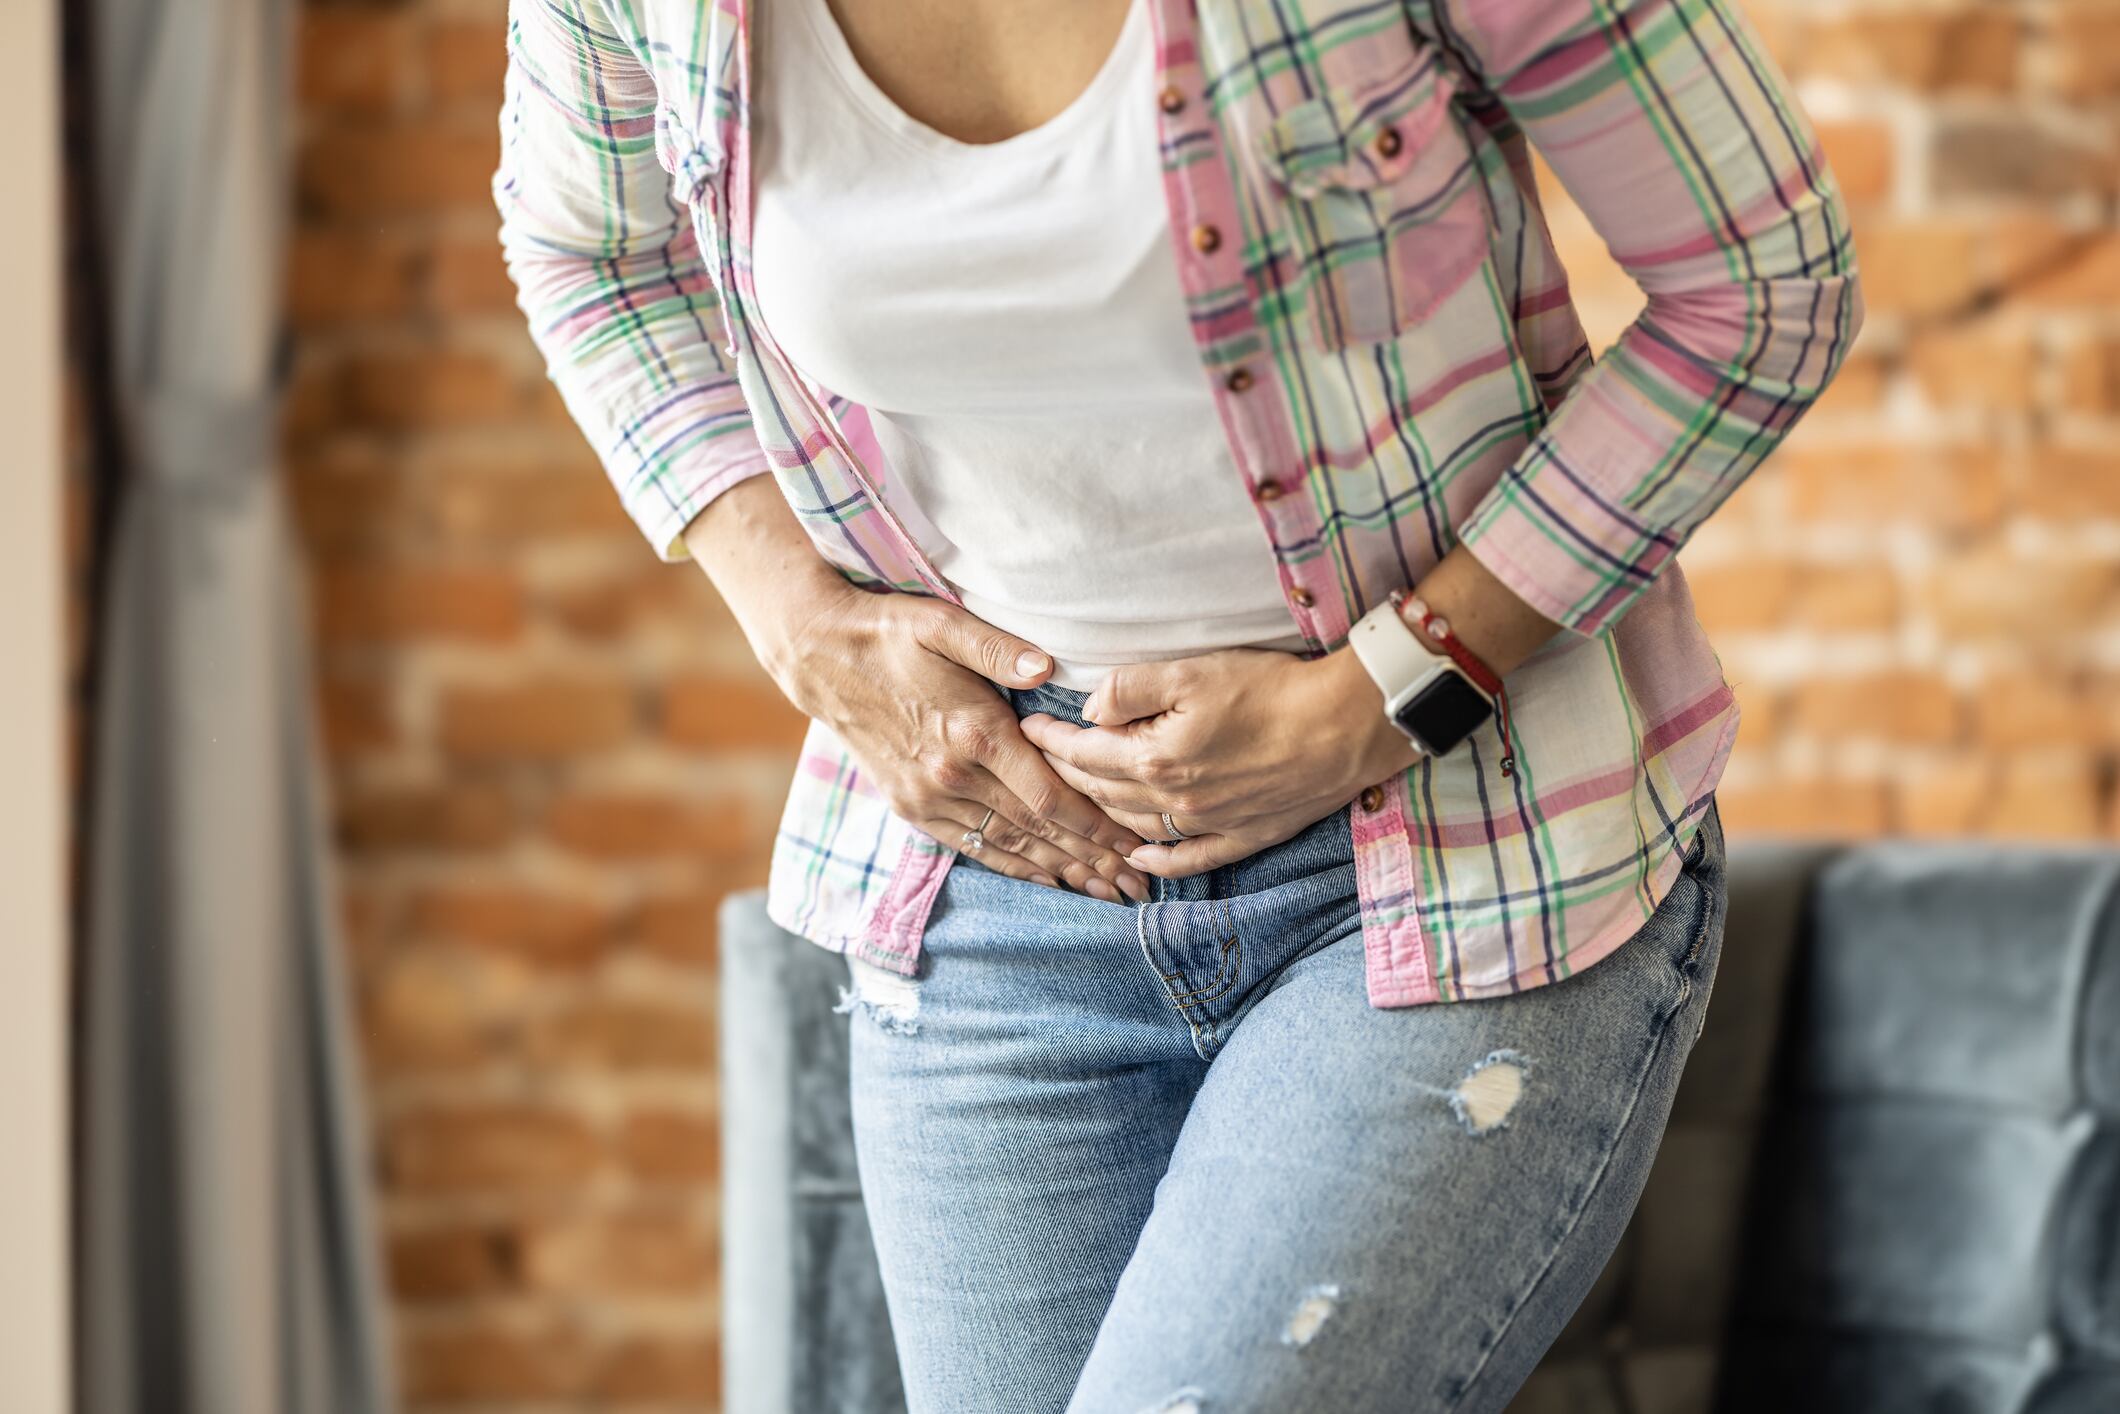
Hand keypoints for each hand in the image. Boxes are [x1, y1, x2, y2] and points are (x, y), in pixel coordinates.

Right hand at [775, 584, 1151, 902]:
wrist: (820, 659)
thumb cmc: (889, 633)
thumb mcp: (944, 624)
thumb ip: (999, 649)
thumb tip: (1047, 668)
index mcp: (974, 733)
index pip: (1049, 797)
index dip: (1096, 826)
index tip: (1135, 842)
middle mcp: (954, 776)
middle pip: (1037, 831)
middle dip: (1091, 860)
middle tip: (1136, 887)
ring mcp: (930, 797)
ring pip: (1008, 847)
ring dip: (1059, 873)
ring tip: (1104, 894)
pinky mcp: (912, 807)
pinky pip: (972, 847)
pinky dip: (1013, 867)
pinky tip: (1045, 879)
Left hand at [1019, 646, 1416, 877]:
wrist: (1345, 726)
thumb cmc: (1272, 690)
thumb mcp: (1192, 672)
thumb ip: (1131, 690)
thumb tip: (1090, 710)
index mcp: (1155, 759)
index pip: (1084, 754)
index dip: (1050, 740)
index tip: (1027, 729)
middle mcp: (1174, 802)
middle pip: (1104, 793)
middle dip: (1067, 775)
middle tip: (1044, 760)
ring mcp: (1209, 825)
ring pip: (1137, 826)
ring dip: (1102, 815)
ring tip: (1081, 797)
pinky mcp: (1244, 836)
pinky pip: (1188, 860)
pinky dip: (1158, 863)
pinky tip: (1140, 859)